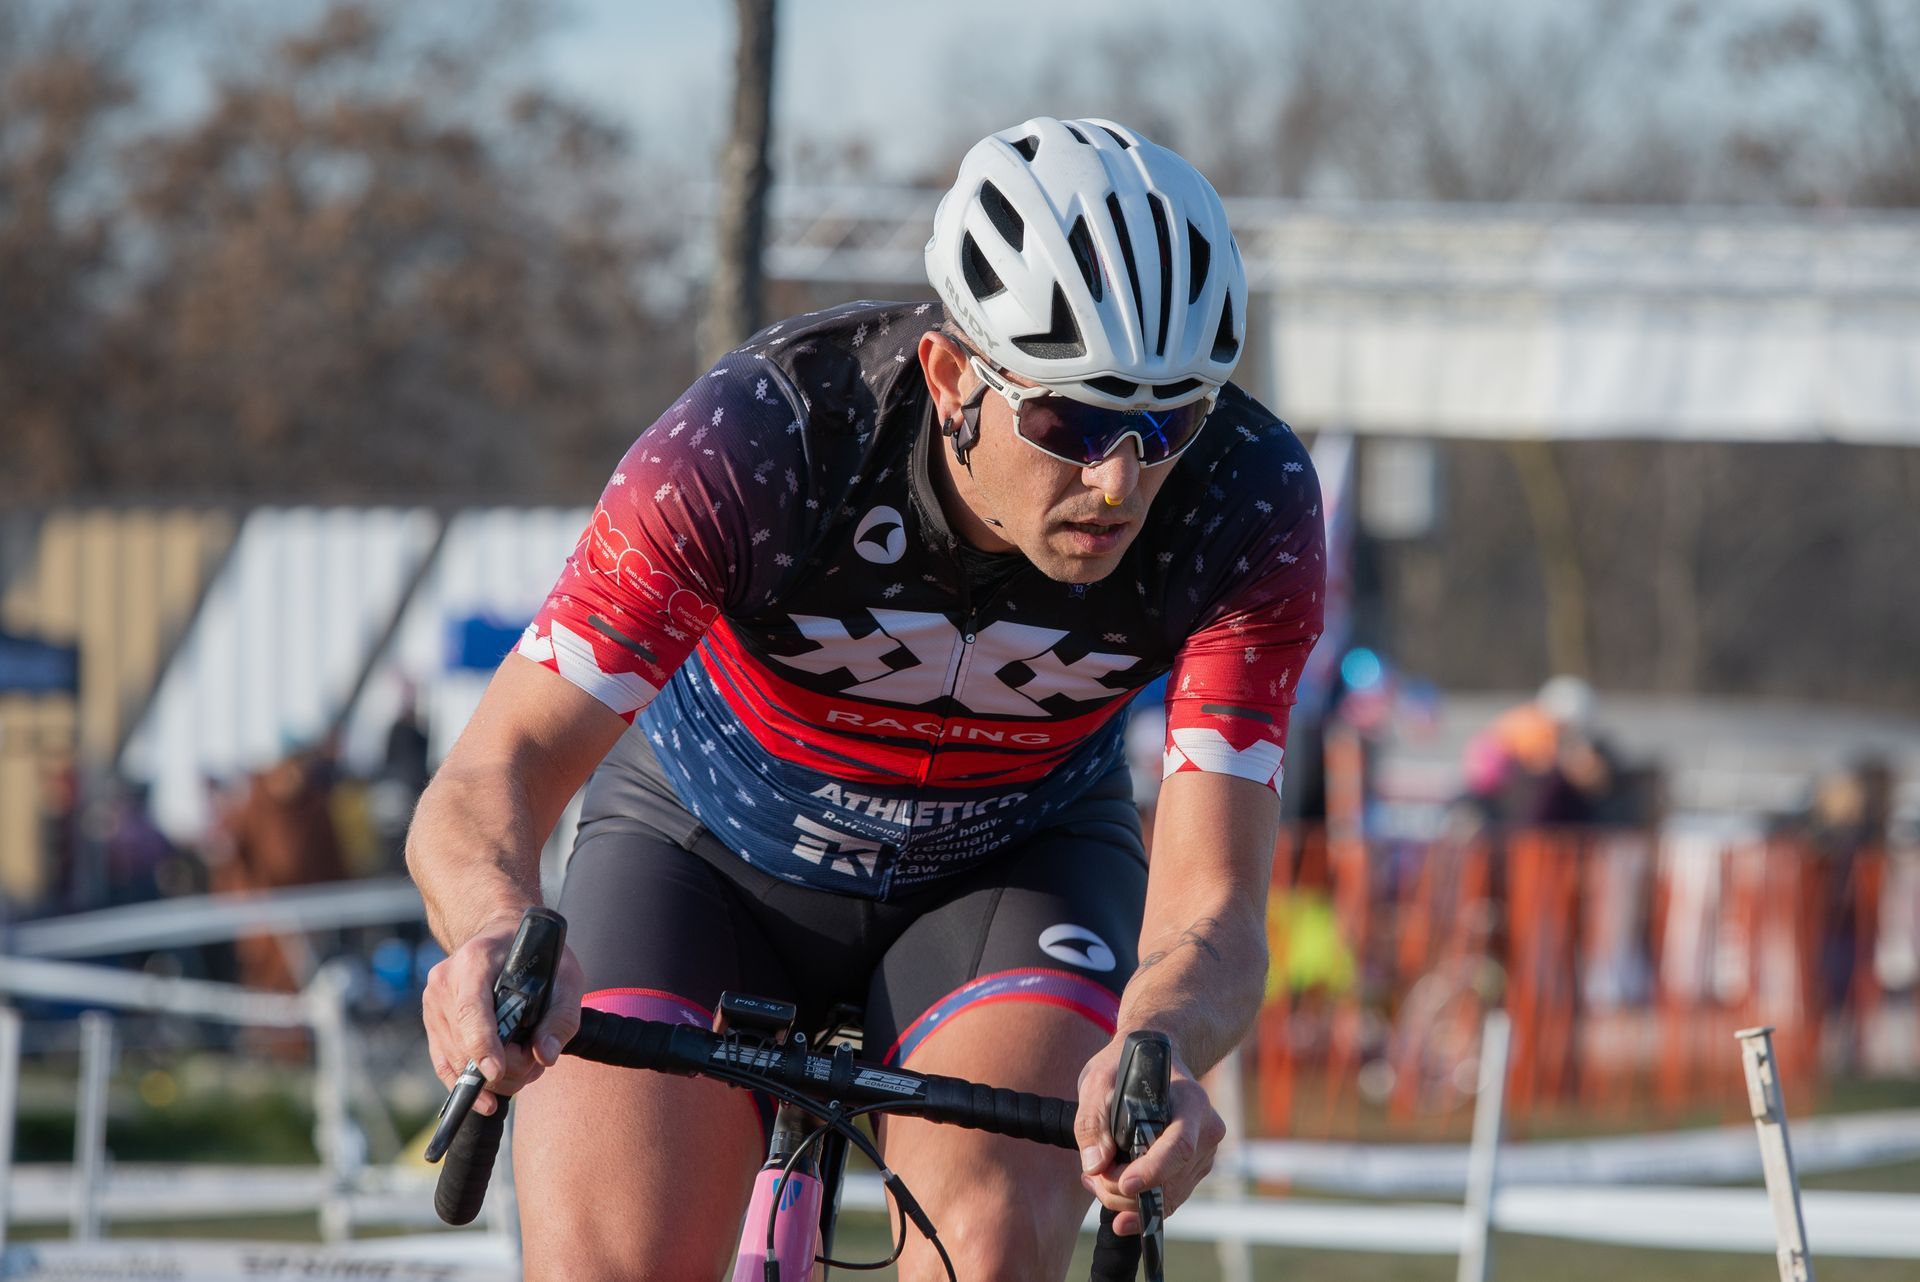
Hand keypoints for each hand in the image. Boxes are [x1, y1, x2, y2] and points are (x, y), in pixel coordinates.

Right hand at [421, 913, 585, 1115]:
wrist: (500, 935)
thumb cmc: (535, 954)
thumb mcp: (565, 975)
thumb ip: (561, 1016)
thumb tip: (544, 1056)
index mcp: (475, 961)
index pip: (471, 1010)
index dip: (482, 1044)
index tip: (496, 1071)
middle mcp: (445, 982)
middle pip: (465, 1044)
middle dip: (504, 1067)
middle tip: (536, 1062)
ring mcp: (433, 1003)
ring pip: (457, 1060)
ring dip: (494, 1076)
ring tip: (525, 1063)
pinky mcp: (431, 1022)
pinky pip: (444, 1064)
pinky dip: (467, 1083)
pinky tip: (488, 1097)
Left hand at [1074, 1035, 1225, 1234]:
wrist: (1150, 1058)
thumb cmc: (1125, 1066)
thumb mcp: (1099, 1081)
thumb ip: (1092, 1122)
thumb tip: (1095, 1165)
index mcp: (1192, 1103)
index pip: (1180, 1146)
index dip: (1154, 1170)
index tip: (1125, 1183)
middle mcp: (1206, 1131)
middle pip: (1172, 1179)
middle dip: (1127, 1191)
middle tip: (1092, 1179)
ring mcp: (1203, 1154)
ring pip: (1168, 1196)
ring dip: (1127, 1200)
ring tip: (1094, 1180)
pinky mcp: (1193, 1171)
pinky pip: (1168, 1199)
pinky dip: (1137, 1203)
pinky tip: (1108, 1187)